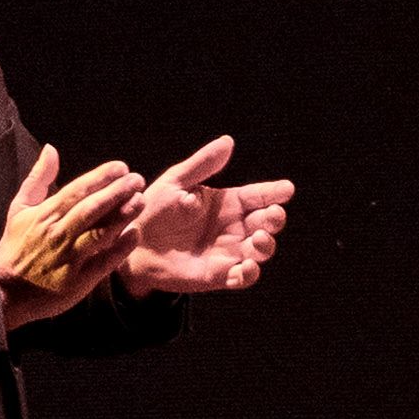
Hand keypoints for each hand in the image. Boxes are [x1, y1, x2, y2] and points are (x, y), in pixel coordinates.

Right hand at [0, 143, 144, 326]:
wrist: (6, 291)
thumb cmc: (16, 247)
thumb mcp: (19, 209)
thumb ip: (38, 178)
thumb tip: (51, 149)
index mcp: (45, 215)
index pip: (76, 190)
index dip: (100, 177)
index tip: (121, 167)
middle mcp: (57, 234)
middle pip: (91, 209)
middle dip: (116, 192)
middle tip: (137, 179)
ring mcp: (68, 258)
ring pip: (99, 233)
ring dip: (122, 216)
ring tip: (141, 201)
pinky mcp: (78, 281)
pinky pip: (103, 262)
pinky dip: (120, 248)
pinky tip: (135, 234)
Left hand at [120, 135, 294, 295]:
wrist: (131, 244)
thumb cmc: (152, 209)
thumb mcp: (175, 182)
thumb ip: (202, 165)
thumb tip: (229, 141)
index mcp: (227, 203)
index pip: (257, 196)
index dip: (273, 192)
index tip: (287, 189)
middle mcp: (233, 227)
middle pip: (266, 223)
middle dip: (275, 219)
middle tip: (273, 215)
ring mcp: (228, 252)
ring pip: (260, 251)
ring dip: (266, 246)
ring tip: (258, 238)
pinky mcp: (218, 276)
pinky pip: (242, 277)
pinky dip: (249, 274)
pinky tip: (246, 267)